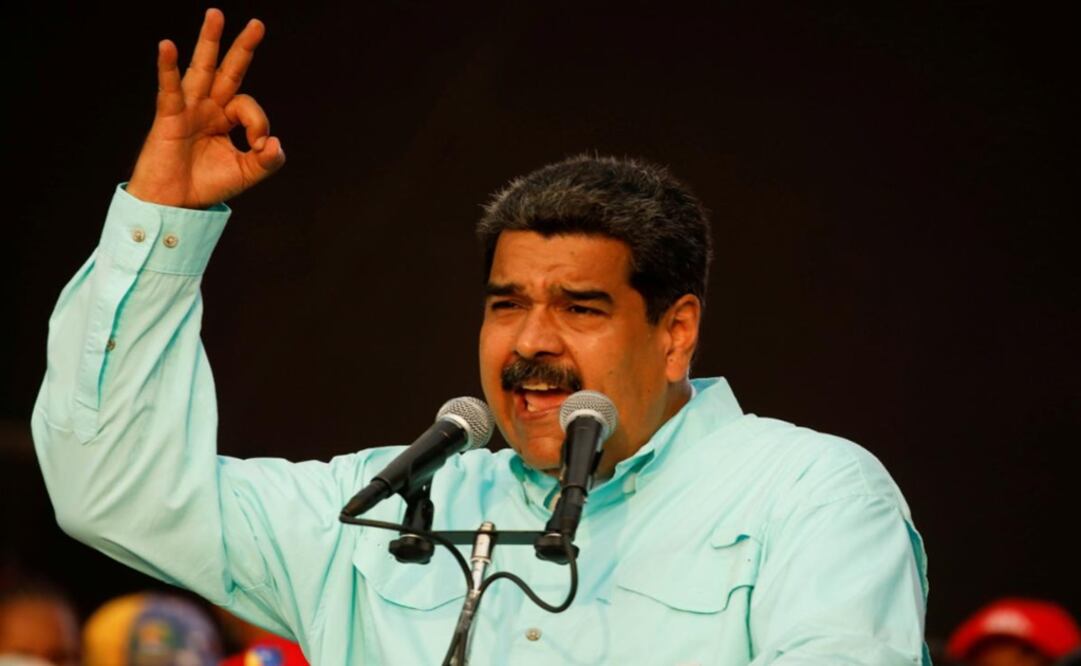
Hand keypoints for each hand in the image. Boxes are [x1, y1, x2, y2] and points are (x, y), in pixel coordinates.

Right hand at [127, 9, 284, 208]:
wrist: (174, 204)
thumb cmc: (206, 185)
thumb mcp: (246, 174)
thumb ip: (267, 160)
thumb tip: (275, 143)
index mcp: (225, 117)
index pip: (248, 105)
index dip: (259, 121)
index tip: (259, 144)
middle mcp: (207, 107)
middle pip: (228, 71)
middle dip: (242, 48)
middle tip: (258, 24)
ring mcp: (188, 108)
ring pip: (201, 69)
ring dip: (209, 41)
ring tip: (216, 15)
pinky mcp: (169, 117)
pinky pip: (169, 88)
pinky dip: (168, 67)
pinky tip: (167, 46)